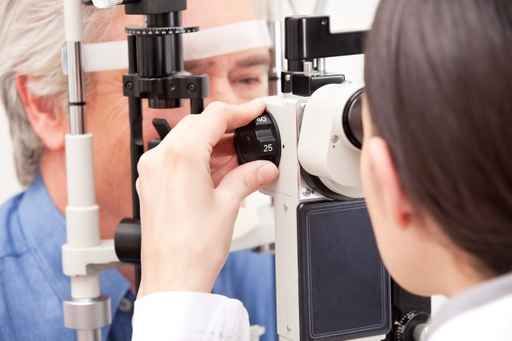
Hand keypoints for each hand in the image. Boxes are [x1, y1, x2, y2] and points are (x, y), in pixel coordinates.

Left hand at [136, 100, 278, 296]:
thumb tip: (262, 167)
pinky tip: (219, 172)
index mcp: (180, 156)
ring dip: (213, 145)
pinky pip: (176, 159)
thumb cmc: (192, 249)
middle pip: (198, 125)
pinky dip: (198, 159)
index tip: (256, 110)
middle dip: (227, 129)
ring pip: (186, 141)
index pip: (214, 116)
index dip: (241, 110)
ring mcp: (152, 172)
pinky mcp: (151, 185)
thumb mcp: (229, 205)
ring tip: (240, 161)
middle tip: (251, 137)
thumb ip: (247, 177)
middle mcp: (160, 159)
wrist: (172, 279)